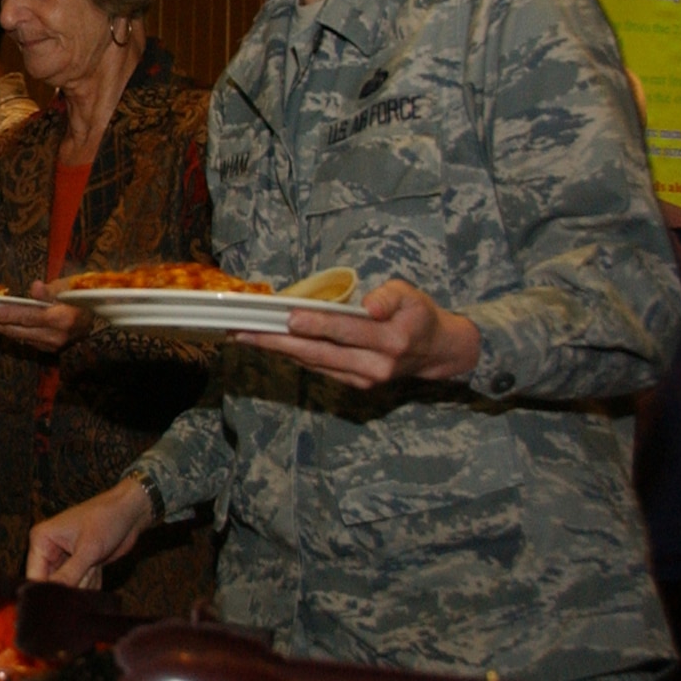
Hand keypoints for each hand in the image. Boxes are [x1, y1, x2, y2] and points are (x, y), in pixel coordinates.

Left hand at [0, 278, 98, 351]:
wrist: (98, 319)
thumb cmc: (81, 296)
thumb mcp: (69, 287)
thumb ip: (50, 290)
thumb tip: (35, 287)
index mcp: (61, 319)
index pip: (26, 317)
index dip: (4, 314)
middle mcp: (55, 337)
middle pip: (17, 331)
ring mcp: (52, 346)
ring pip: (18, 337)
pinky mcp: (49, 349)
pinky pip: (25, 339)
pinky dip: (10, 332)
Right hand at [27, 478, 154, 587]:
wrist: (130, 512)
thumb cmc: (107, 519)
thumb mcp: (88, 549)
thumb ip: (69, 575)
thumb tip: (54, 597)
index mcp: (42, 539)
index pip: (34, 575)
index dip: (47, 593)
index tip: (63, 602)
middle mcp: (48, 548)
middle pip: (50, 583)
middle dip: (70, 587)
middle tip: (85, 576)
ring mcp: (63, 558)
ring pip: (67, 586)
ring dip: (83, 583)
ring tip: (94, 565)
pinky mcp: (78, 564)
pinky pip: (79, 584)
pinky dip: (90, 582)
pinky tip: (97, 567)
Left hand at [233, 277, 480, 389]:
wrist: (435, 352)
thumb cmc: (417, 315)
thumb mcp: (411, 296)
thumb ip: (390, 298)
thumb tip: (370, 306)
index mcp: (392, 339)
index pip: (347, 330)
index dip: (317, 324)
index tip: (288, 317)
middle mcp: (376, 365)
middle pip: (321, 352)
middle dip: (280, 342)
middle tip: (245, 332)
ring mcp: (364, 378)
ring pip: (314, 363)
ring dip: (278, 351)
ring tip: (245, 336)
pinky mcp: (355, 384)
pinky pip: (318, 368)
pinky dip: (293, 356)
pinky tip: (270, 345)